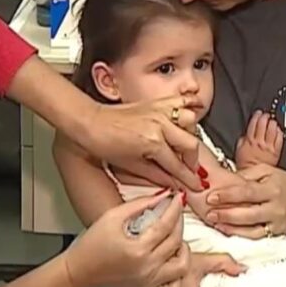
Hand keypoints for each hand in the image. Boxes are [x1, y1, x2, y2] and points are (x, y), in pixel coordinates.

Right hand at [61, 192, 186, 286]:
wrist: (78, 272)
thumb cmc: (90, 246)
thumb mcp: (112, 217)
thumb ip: (139, 204)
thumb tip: (161, 195)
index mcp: (138, 249)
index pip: (166, 224)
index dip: (175, 208)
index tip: (177, 198)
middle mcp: (147, 268)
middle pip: (176, 242)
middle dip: (179, 221)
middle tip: (175, 211)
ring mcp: (149, 282)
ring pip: (181, 266)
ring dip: (183, 250)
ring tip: (174, 238)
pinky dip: (177, 277)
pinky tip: (170, 263)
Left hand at [82, 95, 202, 190]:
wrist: (90, 123)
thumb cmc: (104, 142)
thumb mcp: (131, 166)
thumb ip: (157, 175)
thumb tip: (173, 183)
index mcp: (153, 142)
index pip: (177, 165)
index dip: (187, 179)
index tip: (194, 185)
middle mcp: (159, 124)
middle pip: (190, 144)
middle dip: (192, 161)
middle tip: (188, 170)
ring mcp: (159, 111)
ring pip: (190, 122)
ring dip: (191, 136)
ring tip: (185, 147)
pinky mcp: (155, 103)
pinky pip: (180, 101)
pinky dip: (189, 106)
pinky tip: (191, 115)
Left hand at [205, 164, 285, 237]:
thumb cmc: (285, 183)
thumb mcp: (267, 171)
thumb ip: (246, 175)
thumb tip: (225, 180)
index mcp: (272, 188)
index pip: (247, 192)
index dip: (228, 195)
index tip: (211, 196)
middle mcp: (275, 207)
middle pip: (248, 213)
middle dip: (226, 214)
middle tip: (208, 213)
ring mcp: (276, 223)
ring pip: (251, 229)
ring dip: (231, 227)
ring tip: (215, 223)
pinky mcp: (276, 233)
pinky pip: (256, 236)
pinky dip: (240, 235)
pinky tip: (227, 230)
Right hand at [235, 111, 283, 167]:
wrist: (254, 175)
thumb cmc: (245, 165)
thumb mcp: (238, 150)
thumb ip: (242, 140)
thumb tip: (245, 135)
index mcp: (249, 141)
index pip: (253, 124)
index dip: (256, 116)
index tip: (258, 113)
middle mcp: (259, 142)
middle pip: (263, 125)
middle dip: (265, 117)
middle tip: (266, 114)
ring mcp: (269, 146)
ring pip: (272, 130)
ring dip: (272, 123)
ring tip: (272, 121)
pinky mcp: (276, 151)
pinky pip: (279, 138)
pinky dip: (279, 132)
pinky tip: (278, 130)